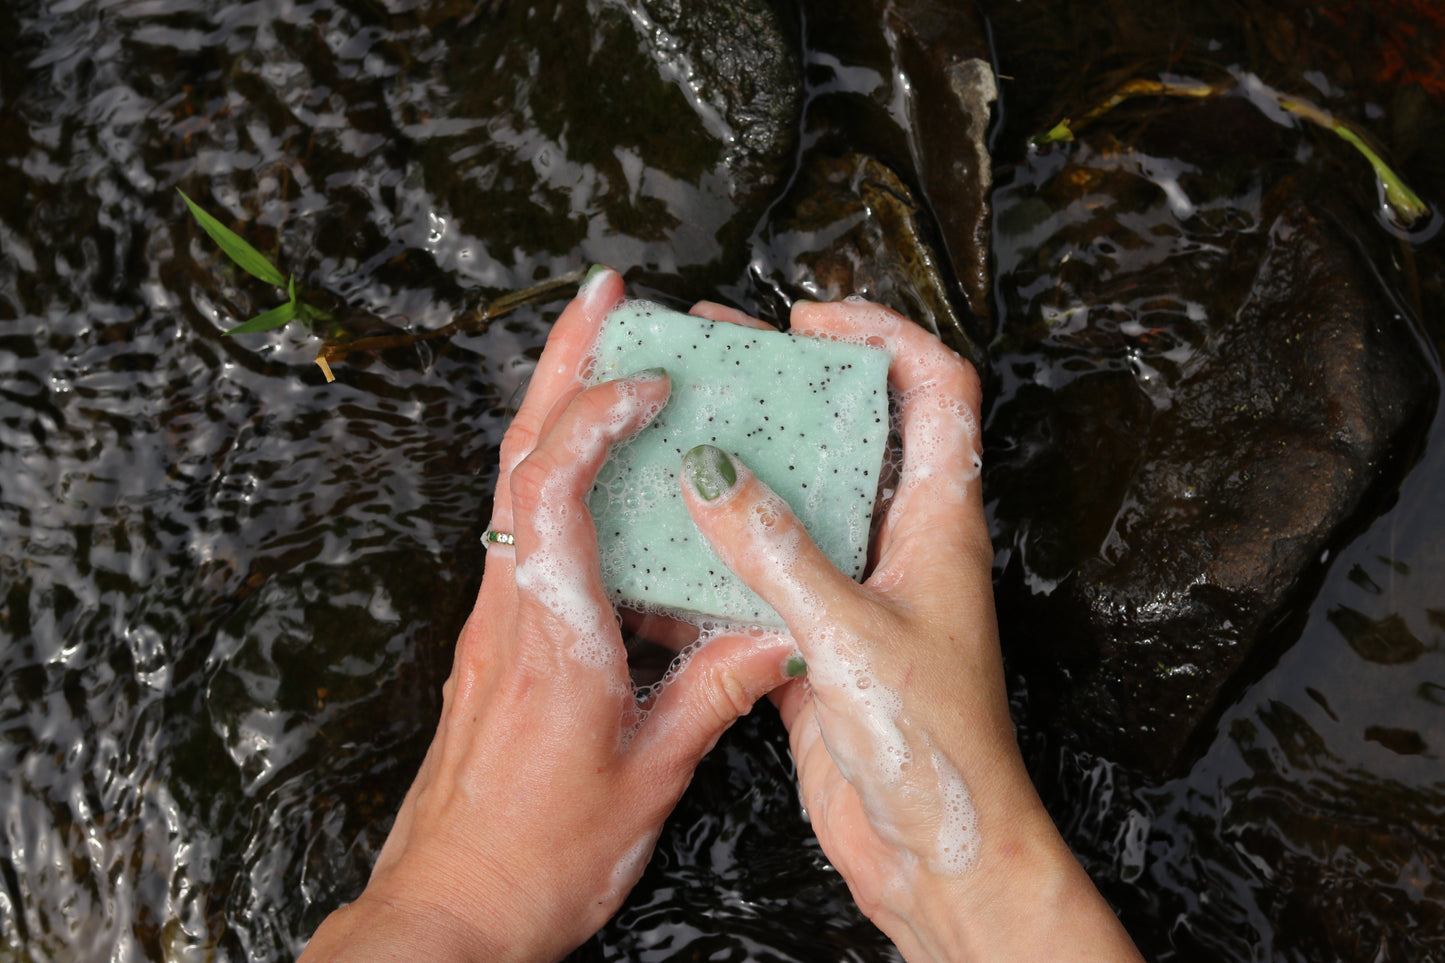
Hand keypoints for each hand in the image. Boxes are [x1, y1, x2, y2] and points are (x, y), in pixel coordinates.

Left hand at [299, 268, 800, 962]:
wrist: (448, 906)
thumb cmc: (541, 854)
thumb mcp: (650, 776)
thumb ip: (716, 692)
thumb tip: (779, 631)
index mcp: (554, 634)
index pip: (556, 488)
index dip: (596, 414)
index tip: (651, 379)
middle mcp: (511, 609)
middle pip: (520, 452)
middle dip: (560, 359)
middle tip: (605, 292)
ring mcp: (493, 618)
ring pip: (512, 481)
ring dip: (552, 402)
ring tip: (601, 347)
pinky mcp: (493, 637)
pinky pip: (519, 525)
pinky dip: (552, 466)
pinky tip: (592, 465)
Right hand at [681, 299, 1143, 961]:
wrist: (935, 852)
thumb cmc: (935, 748)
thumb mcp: (850, 635)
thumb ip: (778, 552)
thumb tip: (711, 472)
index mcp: (940, 522)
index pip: (937, 388)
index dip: (883, 334)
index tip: (809, 320)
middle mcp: (904, 542)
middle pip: (859, 428)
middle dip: (794, 380)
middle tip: (719, 350)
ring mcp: (861, 587)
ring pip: (809, 495)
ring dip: (753, 455)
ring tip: (681, 418)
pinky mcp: (822, 634)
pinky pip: (772, 564)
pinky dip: (728, 538)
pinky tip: (671, 526)